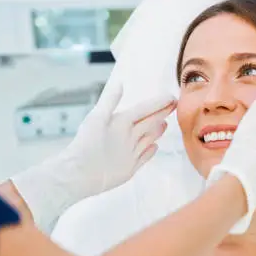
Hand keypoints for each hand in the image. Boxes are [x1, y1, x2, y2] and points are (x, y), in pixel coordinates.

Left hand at [61, 76, 176, 197]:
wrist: (80, 173)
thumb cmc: (86, 143)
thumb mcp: (98, 117)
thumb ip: (110, 100)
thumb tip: (120, 83)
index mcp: (120, 122)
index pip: (143, 109)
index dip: (157, 103)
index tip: (172, 97)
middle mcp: (126, 135)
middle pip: (148, 122)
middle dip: (161, 113)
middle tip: (175, 105)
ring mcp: (129, 152)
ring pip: (147, 138)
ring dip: (157, 131)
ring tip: (166, 123)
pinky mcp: (130, 167)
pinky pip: (143, 157)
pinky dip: (150, 152)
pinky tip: (155, 147)